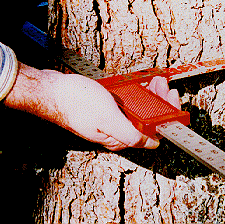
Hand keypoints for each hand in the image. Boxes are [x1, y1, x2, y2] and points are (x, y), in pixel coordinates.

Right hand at [4, 63, 179, 150]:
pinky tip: (141, 83)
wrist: (52, 90)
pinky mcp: (107, 109)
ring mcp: (112, 119)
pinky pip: (128, 103)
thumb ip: (131, 134)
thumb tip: (152, 144)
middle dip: (160, 101)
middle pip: (148, 120)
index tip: (172, 99)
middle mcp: (117, 131)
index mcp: (119, 138)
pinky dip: (138, 92)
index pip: (152, 133)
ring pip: (140, 110)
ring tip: (156, 81)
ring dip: (151, 95)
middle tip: (163, 85)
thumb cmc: (76, 103)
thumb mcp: (107, 118)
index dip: (167, 117)